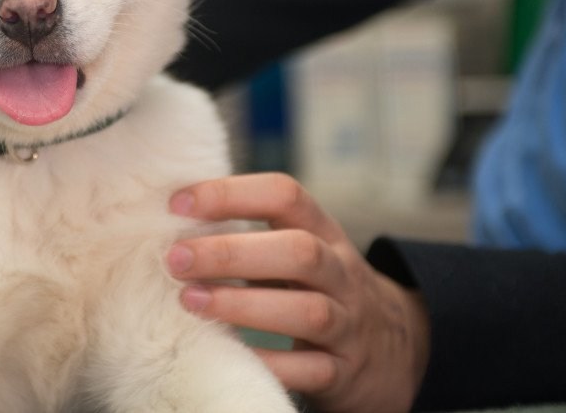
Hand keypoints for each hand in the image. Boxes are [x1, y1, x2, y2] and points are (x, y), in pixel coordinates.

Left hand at [167, 173, 429, 412]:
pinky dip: (270, 362)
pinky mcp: (345, 372)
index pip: (285, 195)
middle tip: (176, 259)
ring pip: (308, 311)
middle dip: (232, 253)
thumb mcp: (300, 250)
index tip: (177, 204)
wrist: (394, 351)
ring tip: (190, 301)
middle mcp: (341, 273)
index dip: (231, 193)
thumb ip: (252, 233)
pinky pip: (311, 370)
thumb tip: (171, 217)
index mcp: (323, 232)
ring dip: (243, 305)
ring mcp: (349, 324)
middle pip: (300, 252)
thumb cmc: (319, 289)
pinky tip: (227, 353)